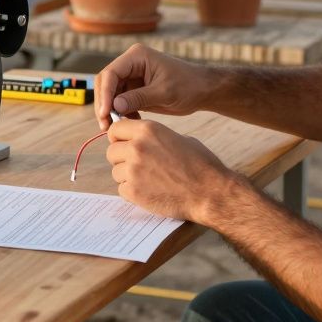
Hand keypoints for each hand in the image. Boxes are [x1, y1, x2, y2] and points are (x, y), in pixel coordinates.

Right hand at [95, 44, 213, 129]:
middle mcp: (131, 63)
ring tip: (115, 128)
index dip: (105, 94)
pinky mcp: (135, 88)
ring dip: (110, 110)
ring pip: (110, 93)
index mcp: (136, 56)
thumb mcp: (163, 93)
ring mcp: (132, 75)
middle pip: (106, 82)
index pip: (111, 73)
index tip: (105, 113)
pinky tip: (130, 123)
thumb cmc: (188, 86)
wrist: (203, 90)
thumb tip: (114, 107)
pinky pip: (120, 100)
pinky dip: (121, 112)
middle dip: (104, 103)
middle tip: (105, 125)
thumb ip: (138, 98)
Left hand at [105, 118, 238, 223]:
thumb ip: (155, 138)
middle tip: (138, 166)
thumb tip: (141, 140)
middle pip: (112, 151)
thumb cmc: (200, 165)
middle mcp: (137, 147)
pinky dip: (132, 192)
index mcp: (148, 130)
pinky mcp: (133, 191)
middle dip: (122, 158)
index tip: (123, 143)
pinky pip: (122, 189)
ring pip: (116, 171)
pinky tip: (150, 191)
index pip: (115, 128)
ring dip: (127, 176)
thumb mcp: (178, 138)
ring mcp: (133, 170)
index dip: (119, 137)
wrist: (209, 192)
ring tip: (149, 180)